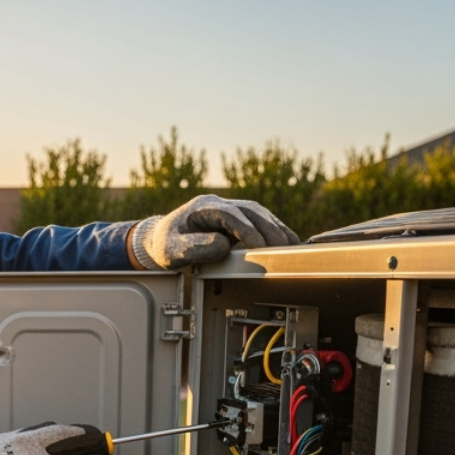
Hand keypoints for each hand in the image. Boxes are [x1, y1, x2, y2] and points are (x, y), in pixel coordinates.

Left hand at [130, 193, 299, 268]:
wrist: (162, 239)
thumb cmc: (165, 244)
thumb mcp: (172, 249)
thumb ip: (194, 247)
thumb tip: (222, 245)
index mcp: (204, 207)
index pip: (231, 215)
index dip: (247, 230)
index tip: (259, 247)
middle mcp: (221, 204)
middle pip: (252, 212)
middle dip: (269, 231)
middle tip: (282, 251)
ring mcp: (231, 209)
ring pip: (261, 214)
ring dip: (278, 230)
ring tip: (292, 247)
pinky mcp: (239, 219)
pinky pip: (262, 221)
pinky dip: (276, 230)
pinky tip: (288, 242)